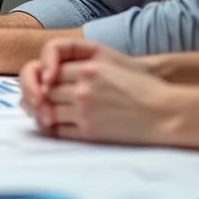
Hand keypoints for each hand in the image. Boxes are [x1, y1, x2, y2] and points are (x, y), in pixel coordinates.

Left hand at [28, 50, 175, 144]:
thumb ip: (82, 67)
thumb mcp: (110, 66)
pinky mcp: (90, 133)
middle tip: (35, 101)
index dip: (43, 79)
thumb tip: (54, 77)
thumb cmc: (139, 87)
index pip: (50, 73)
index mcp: (88, 69)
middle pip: (45, 92)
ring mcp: (85, 112)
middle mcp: (83, 90)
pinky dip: (52, 129)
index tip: (43, 85)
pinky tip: (54, 126)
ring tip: (42, 114)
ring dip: (42, 114)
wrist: (163, 112)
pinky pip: (59, 131)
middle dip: (38, 97)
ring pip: (48, 112)